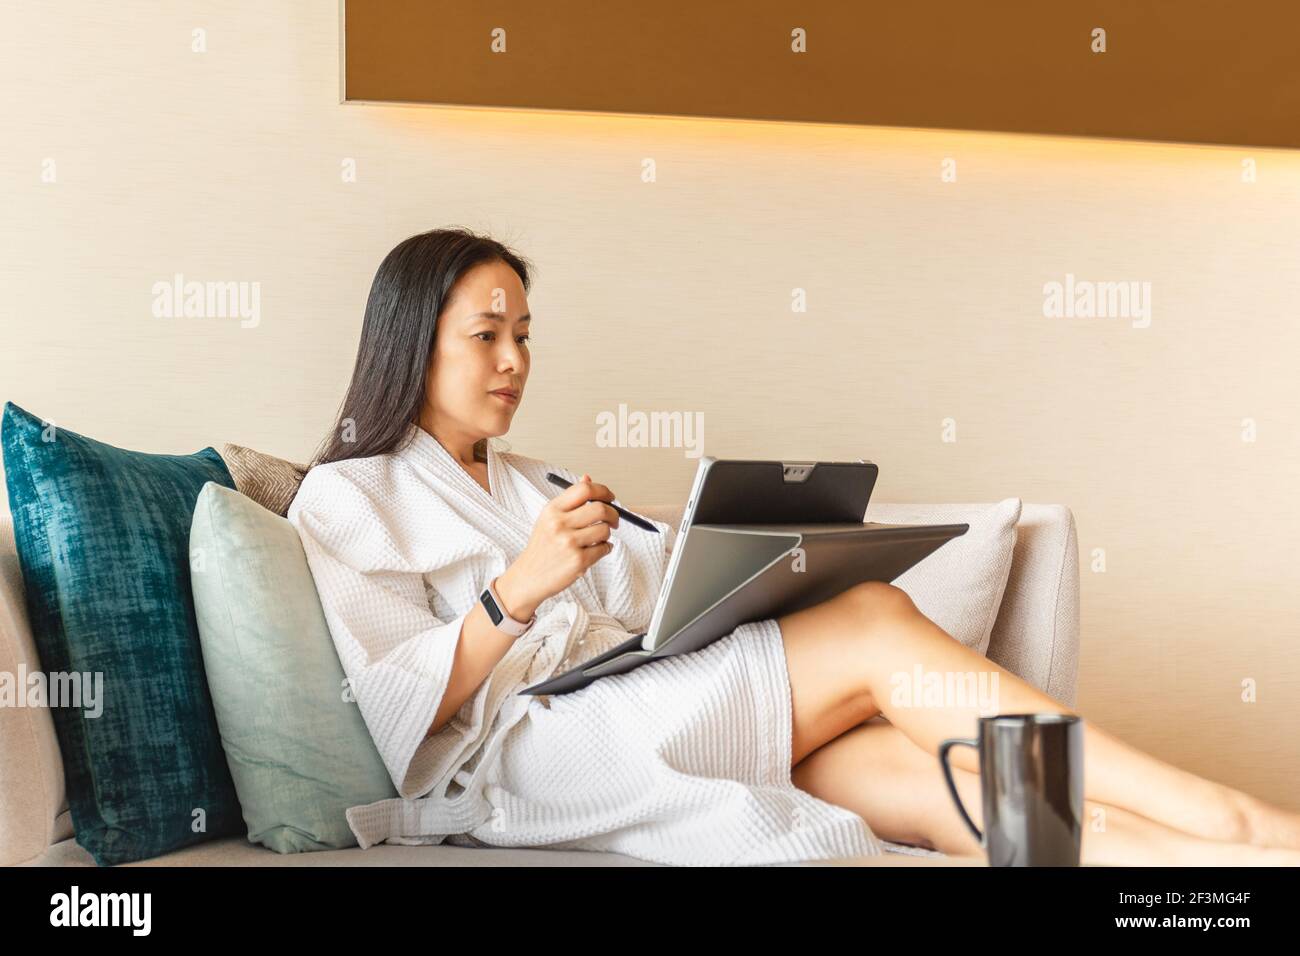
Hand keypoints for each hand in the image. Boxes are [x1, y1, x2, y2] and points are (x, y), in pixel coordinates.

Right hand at [496, 472, 619, 618]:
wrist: (528, 577)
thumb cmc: (542, 546)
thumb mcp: (549, 518)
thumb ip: (570, 499)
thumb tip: (588, 477)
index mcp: (552, 509)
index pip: (585, 489)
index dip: (603, 491)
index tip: (610, 498)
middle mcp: (559, 523)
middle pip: (600, 508)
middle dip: (613, 514)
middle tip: (613, 520)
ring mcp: (569, 543)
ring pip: (605, 530)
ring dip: (606, 535)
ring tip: (596, 539)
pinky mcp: (578, 561)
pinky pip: (604, 549)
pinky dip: (604, 549)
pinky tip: (594, 551)